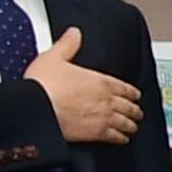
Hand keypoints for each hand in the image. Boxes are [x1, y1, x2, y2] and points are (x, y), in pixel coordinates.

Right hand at [26, 28, 139, 144]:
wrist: (36, 108)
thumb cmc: (42, 83)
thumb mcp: (54, 57)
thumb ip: (68, 45)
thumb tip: (75, 33)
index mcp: (101, 81)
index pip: (126, 88)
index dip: (133, 93)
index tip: (135, 95)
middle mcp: (108, 100)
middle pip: (130, 107)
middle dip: (134, 110)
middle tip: (136, 112)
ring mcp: (105, 118)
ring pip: (127, 123)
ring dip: (131, 125)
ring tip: (132, 126)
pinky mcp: (97, 134)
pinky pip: (117, 138)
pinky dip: (122, 138)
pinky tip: (122, 139)